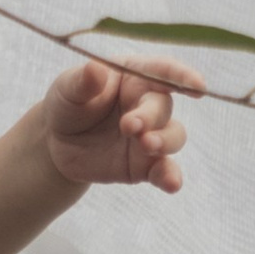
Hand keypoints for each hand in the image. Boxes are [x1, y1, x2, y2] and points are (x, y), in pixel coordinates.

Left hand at [42, 54, 199, 192]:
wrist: (57, 144)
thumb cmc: (67, 104)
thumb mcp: (67, 88)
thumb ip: (82, 81)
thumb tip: (95, 69)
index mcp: (134, 76)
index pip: (163, 71)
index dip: (182, 76)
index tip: (198, 86)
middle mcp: (148, 104)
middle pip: (164, 106)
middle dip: (152, 117)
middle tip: (129, 126)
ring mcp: (150, 135)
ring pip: (173, 136)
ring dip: (164, 141)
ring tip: (146, 145)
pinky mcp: (145, 165)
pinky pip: (164, 170)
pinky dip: (170, 177)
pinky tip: (171, 184)